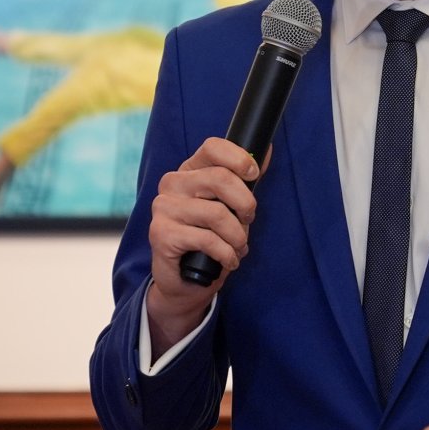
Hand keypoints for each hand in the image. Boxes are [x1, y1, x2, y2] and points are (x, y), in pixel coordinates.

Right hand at [144, 138, 265, 355]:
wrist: (183, 281)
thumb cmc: (209, 240)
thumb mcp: (229, 207)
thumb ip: (243, 180)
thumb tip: (266, 151)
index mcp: (189, 171)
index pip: (213, 148)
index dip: (239, 158)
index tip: (253, 174)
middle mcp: (172, 184)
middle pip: (220, 178)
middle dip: (245, 204)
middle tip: (247, 222)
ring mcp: (164, 208)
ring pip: (217, 214)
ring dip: (237, 236)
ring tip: (237, 247)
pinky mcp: (162, 234)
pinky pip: (208, 240)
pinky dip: (227, 254)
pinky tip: (227, 260)